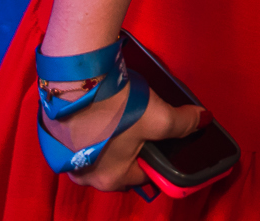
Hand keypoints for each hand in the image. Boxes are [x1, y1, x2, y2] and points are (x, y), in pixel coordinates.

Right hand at [42, 83, 209, 193]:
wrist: (75, 79)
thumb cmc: (117, 107)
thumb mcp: (159, 117)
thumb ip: (184, 123)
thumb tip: (204, 120)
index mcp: (111, 180)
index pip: (145, 174)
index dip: (158, 154)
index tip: (162, 136)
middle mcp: (85, 176)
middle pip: (120, 164)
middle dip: (132, 146)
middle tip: (141, 120)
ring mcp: (66, 158)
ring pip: (99, 151)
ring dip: (110, 136)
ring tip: (121, 111)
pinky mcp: (55, 137)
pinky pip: (80, 138)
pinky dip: (91, 127)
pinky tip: (101, 108)